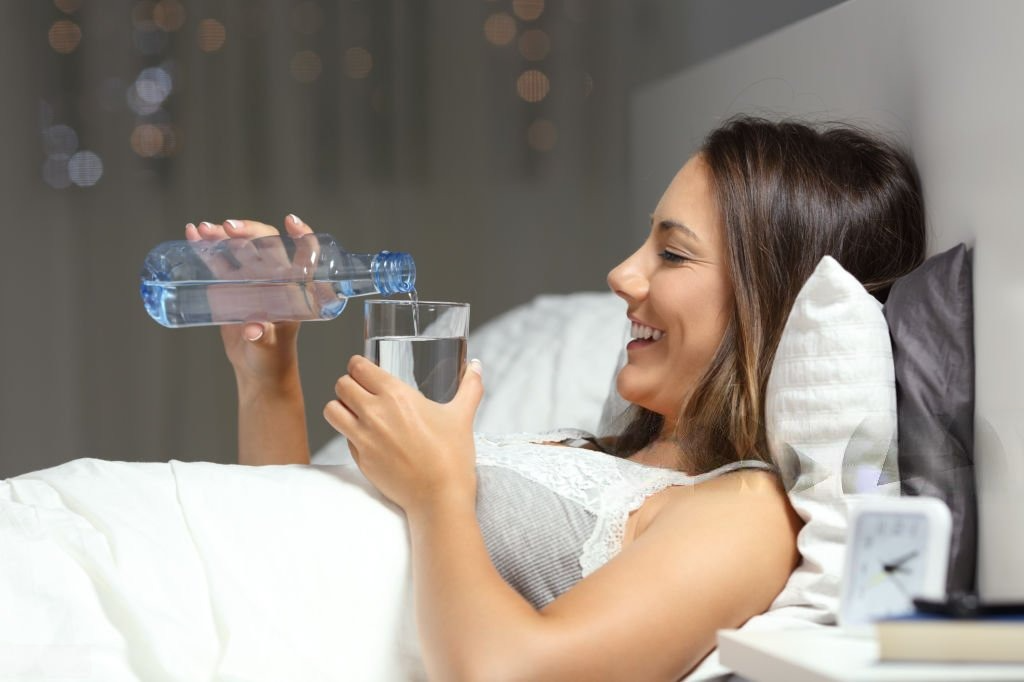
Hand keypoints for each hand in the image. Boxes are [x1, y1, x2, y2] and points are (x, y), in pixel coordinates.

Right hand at [184, 214, 312, 385]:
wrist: (257, 368)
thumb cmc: (272, 358)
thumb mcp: (269, 348)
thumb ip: (263, 338)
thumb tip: (253, 330)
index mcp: (293, 289)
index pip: (303, 256)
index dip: (302, 237)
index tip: (292, 222)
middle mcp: (274, 278)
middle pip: (264, 244)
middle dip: (247, 231)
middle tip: (228, 228)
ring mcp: (252, 279)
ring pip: (239, 248)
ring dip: (222, 235)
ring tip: (203, 230)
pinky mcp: (231, 285)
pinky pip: (219, 261)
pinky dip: (207, 247)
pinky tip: (193, 235)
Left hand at [323, 355, 483, 514]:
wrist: (439, 497)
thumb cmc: (451, 456)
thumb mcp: (462, 416)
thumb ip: (470, 387)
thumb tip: (477, 367)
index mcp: (396, 395)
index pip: (359, 367)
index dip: (358, 365)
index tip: (364, 369)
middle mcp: (374, 413)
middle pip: (342, 385)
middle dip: (349, 384)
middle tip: (360, 389)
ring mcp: (363, 437)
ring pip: (332, 410)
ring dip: (340, 407)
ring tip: (353, 410)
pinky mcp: (360, 459)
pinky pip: (343, 437)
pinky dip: (349, 433)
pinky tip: (367, 436)